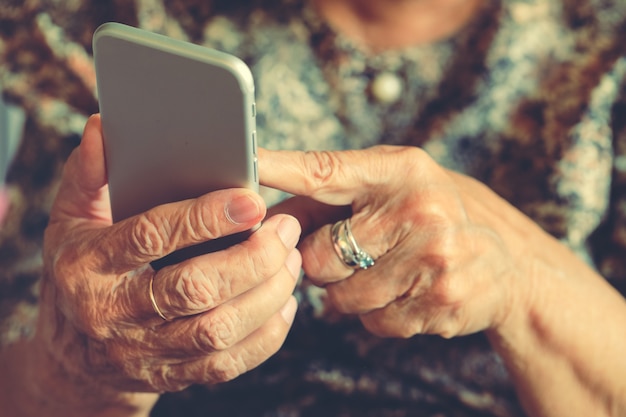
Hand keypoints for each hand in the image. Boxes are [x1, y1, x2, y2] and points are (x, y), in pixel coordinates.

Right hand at [32, 115, 300, 411]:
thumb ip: (88, 176)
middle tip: (285, 229)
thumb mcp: (71, 221)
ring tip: (291, 259)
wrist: (74, 355)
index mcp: (89, 266)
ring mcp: (146, 352)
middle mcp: (116, 314)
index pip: (150, 237)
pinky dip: (266, 334)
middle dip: (251, 258)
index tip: (252, 199)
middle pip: (194, 289)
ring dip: (266, 293)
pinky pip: (227, 364)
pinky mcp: (175, 375)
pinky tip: (284, 302)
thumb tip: (103, 129)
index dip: (203, 218)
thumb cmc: (80, 273)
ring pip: (218, 329)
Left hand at [260, 145, 529, 338]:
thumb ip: (328, 198)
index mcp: (399, 170)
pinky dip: (380, 314)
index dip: (280, 167)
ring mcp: (433, 256)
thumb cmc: (433, 215)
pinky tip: (408, 291)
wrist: (510, 261)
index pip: (325, 169)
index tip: (247, 162)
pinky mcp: (441, 300)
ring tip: (387, 271)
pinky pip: (373, 322)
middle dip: (323, 262)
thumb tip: (264, 214)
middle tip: (353, 253)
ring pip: (341, 297)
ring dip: (350, 292)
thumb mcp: (391, 188)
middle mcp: (417, 208)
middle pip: (318, 254)